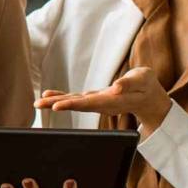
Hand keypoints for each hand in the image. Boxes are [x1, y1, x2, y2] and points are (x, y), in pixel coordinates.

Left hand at [34, 67, 172, 135]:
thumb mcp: (143, 80)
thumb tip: (116, 87)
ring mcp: (98, 103)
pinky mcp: (95, 99)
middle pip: (77, 105)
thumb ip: (129, 83)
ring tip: (39, 102)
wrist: (149, 98)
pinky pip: (76, 99)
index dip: (73, 105)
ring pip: (74, 103)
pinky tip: (50, 96)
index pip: (89, 103)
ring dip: (56, 103)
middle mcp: (102, 104)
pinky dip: (63, 98)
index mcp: (113, 101)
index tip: (57, 107)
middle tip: (38, 104)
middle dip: (57, 105)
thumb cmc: (147, 86)